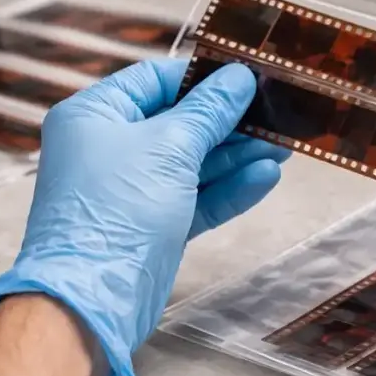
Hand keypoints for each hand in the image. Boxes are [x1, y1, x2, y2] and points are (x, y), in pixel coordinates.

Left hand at [0, 59, 288, 375]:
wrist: (91, 300)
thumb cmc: (119, 207)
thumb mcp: (169, 148)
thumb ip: (209, 111)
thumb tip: (240, 77)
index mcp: (95, 114)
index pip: (155, 80)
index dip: (203, 77)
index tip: (250, 75)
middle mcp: (108, 148)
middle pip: (178, 122)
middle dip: (229, 120)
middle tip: (278, 114)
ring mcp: (131, 190)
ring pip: (192, 163)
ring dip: (237, 155)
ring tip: (285, 146)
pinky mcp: (152, 226)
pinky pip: (195, 197)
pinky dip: (228, 188)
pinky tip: (265, 177)